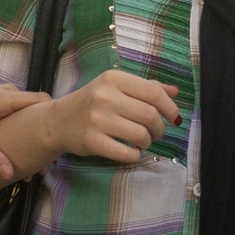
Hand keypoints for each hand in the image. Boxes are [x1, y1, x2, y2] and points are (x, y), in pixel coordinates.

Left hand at [0, 84, 47, 179]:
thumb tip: (9, 174)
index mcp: (3, 98)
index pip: (40, 100)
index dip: (53, 117)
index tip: (60, 138)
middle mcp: (7, 93)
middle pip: (38, 108)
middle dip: (45, 130)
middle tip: (50, 157)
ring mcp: (4, 95)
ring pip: (29, 112)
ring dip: (35, 132)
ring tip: (38, 158)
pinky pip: (20, 112)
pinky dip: (25, 128)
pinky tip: (24, 149)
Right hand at [49, 69, 179, 163]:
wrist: (59, 121)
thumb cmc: (93, 102)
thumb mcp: (116, 87)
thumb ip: (145, 88)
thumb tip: (175, 91)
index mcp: (113, 79)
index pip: (153, 92)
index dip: (169, 107)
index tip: (174, 118)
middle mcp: (105, 96)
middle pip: (149, 115)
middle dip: (159, 128)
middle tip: (156, 132)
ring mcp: (97, 119)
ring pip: (140, 135)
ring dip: (147, 142)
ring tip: (142, 141)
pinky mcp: (92, 141)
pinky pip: (126, 153)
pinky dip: (135, 155)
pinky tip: (132, 152)